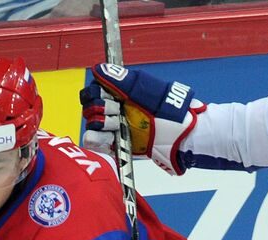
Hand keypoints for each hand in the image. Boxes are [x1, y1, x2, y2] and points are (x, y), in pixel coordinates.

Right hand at [80, 64, 202, 175]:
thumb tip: (97, 68)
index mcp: (119, 92)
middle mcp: (115, 108)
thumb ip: (118, 79)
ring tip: (118, 125)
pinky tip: (108, 135)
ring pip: (91, 123)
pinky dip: (96, 139)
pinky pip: (95, 142)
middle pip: (90, 106)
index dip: (96, 93)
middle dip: (100, 108)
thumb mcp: (141, 87)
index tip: (110, 96)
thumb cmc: (164, 107)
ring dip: (101, 123)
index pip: (94, 90)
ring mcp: (115, 127)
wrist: (178, 133)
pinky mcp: (116, 143)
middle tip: (117, 111)